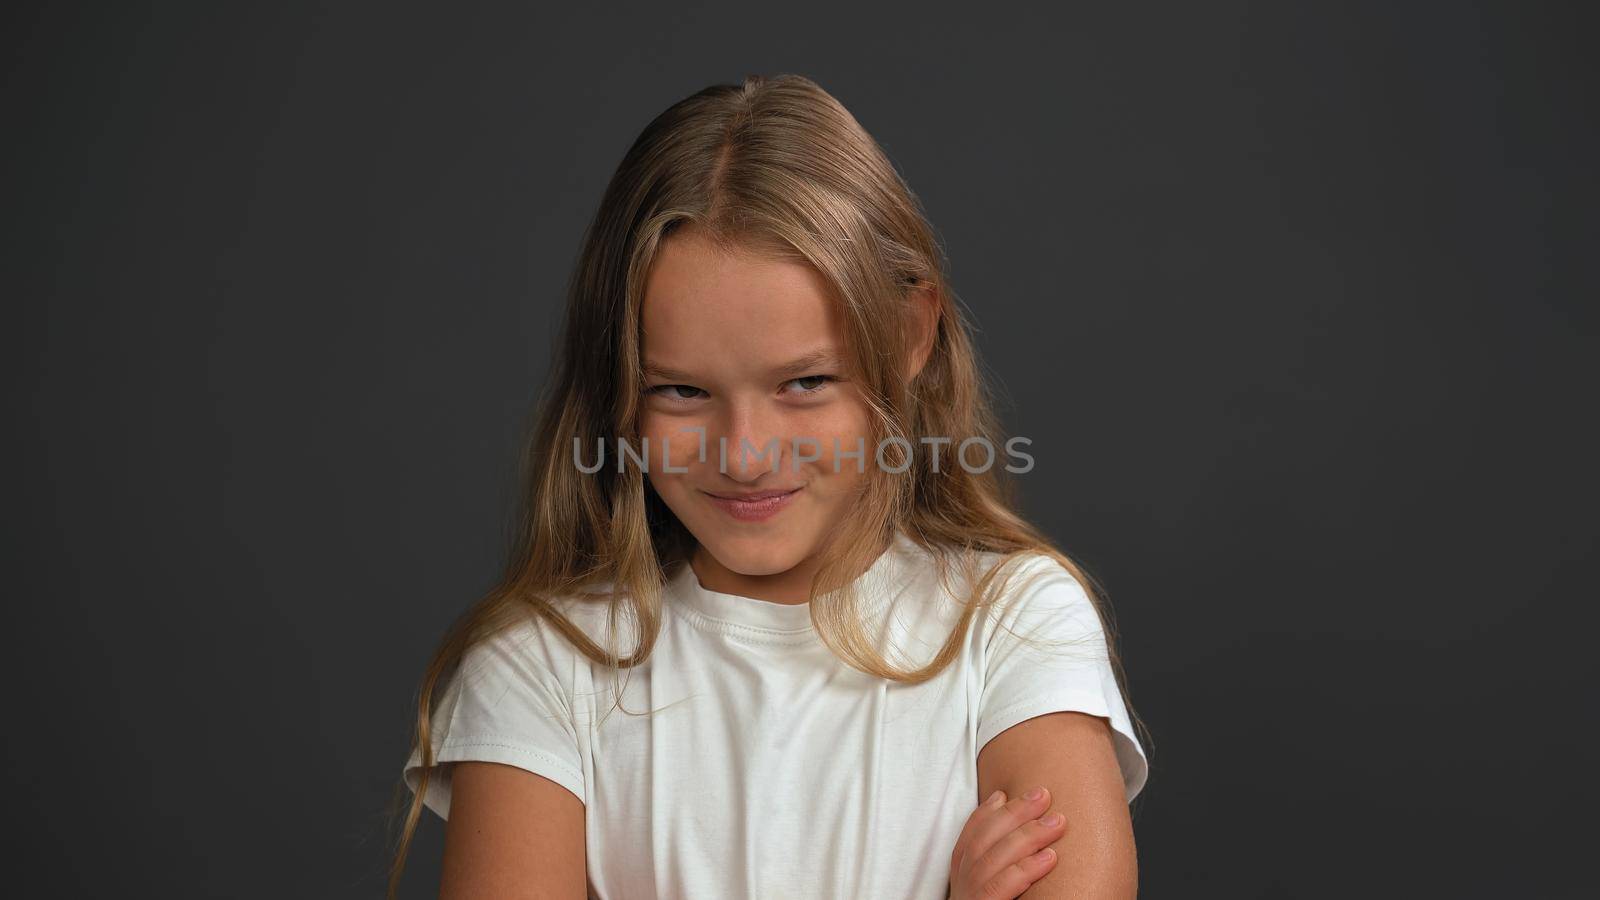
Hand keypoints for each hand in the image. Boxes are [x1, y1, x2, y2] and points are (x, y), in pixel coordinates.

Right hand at [946, 787, 1065, 899]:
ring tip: (1057, 822)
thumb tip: (1023, 828)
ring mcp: (970, 898)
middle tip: (1043, 795)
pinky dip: (1025, 868)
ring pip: (992, 859)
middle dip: (1013, 813)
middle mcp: (962, 887)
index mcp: (962, 879)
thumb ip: (1004, 861)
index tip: (1004, 793)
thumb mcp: (996, 888)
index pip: (969, 838)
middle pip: (981, 842)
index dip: (985, 813)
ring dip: (1027, 835)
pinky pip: (1001, 886)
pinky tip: (1050, 856)